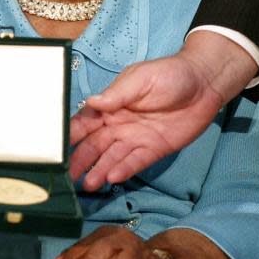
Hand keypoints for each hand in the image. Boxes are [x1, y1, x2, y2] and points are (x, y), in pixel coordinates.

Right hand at [70, 31, 257, 189]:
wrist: (204, 83)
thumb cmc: (170, 74)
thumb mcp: (141, 79)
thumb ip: (116, 94)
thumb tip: (90, 102)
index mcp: (110, 105)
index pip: (84, 122)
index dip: (70, 135)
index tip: (54, 149)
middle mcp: (118, 125)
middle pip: (94, 145)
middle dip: (80, 160)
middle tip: (67, 176)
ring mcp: (136, 138)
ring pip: (112, 157)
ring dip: (99, 170)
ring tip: (87, 184)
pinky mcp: (154, 149)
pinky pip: (136, 161)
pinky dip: (124, 169)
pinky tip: (113, 178)